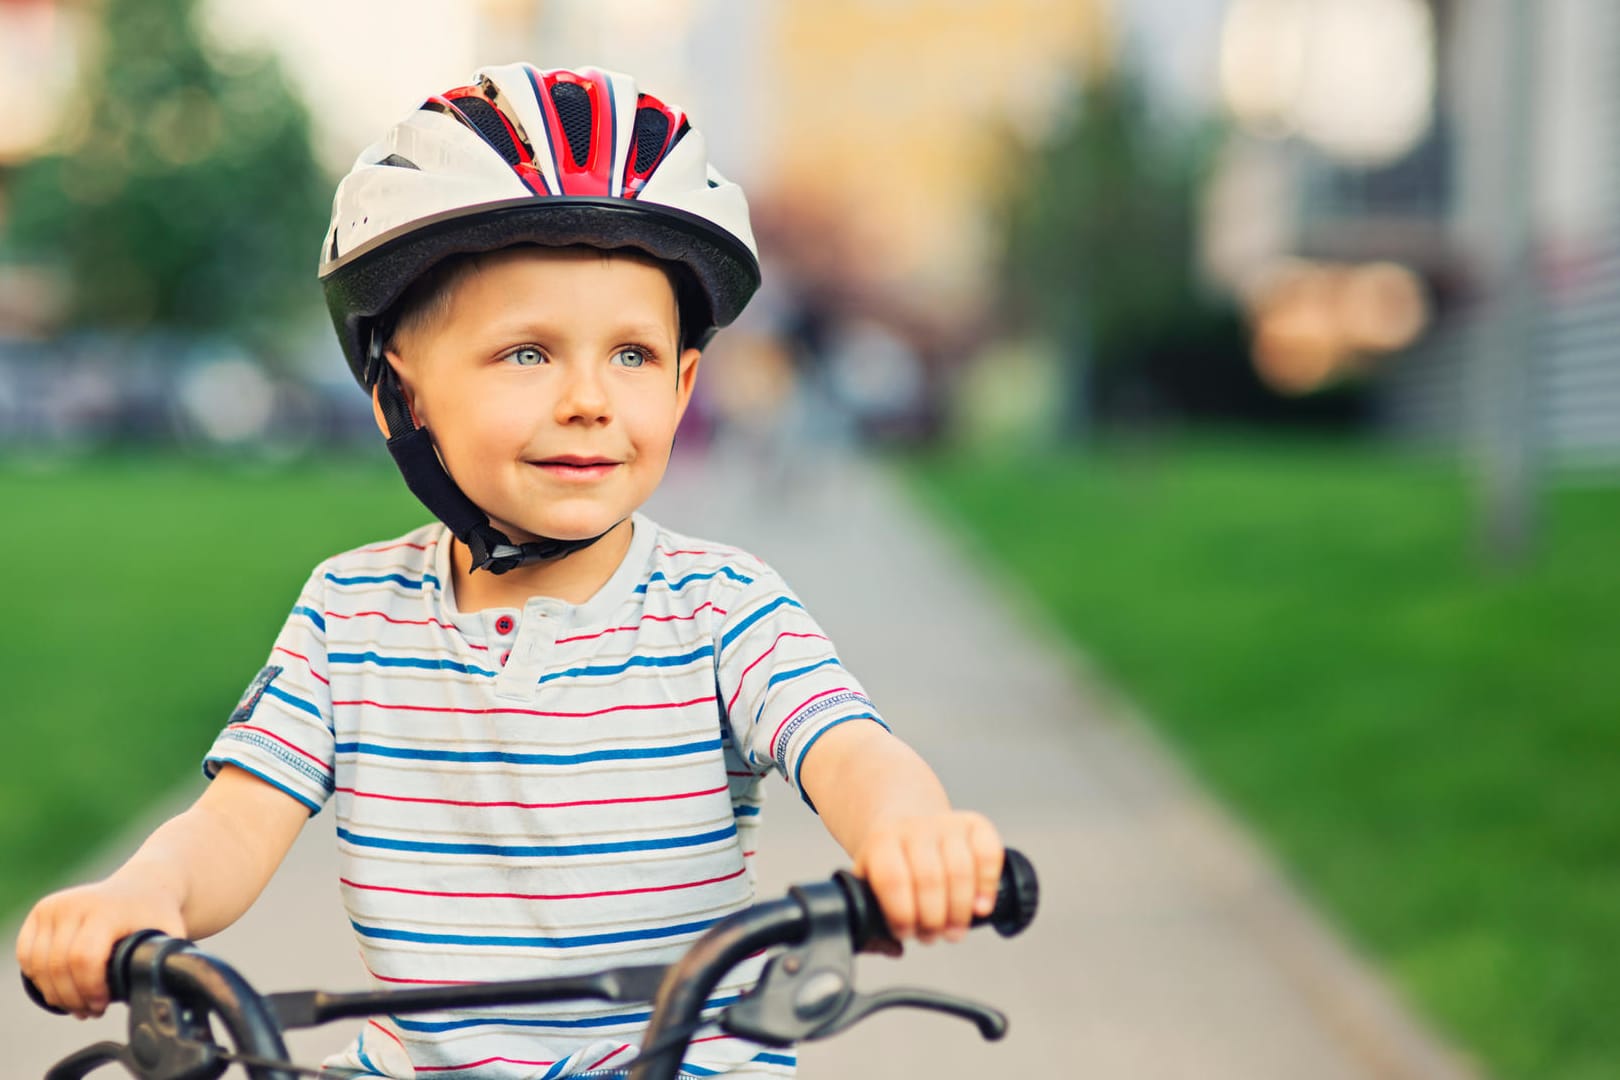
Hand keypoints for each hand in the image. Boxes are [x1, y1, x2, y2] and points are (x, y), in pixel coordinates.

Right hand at [16, 876, 186, 1017]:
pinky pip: (27, 954)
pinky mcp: (42, 910)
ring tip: (77, 1004)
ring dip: (55, 992)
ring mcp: (55, 906)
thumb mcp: (171, 934)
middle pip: (59, 966)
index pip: (84, 958)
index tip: (103, 1005)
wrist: (144, 886)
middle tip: (91, 1011)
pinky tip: (58, 987)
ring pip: (39, 964)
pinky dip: (38, 976)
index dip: (90, 989)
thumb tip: (166, 992)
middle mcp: (76, 904)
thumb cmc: (157, 916)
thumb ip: (170, 962)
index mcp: (107, 910)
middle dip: (73, 997)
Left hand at [852, 811, 1002, 945]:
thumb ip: (871, 920)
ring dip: (960, 912)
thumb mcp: (870, 886)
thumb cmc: (892, 865)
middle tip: (932, 935)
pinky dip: (988, 886)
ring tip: (954, 931)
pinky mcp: (976, 825)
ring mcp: (947, 824)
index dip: (902, 914)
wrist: (907, 826)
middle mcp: (915, 828)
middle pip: (930, 879)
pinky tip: (980, 907)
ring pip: (960, 870)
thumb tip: (892, 948)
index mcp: (882, 842)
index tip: (906, 932)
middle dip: (933, 920)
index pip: (893, 879)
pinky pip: (990, 854)